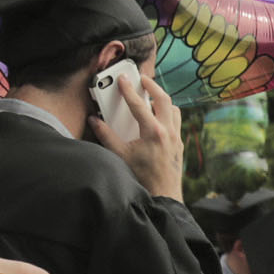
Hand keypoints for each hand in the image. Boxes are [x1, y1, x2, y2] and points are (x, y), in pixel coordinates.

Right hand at [87, 70, 184, 200]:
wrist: (164, 195)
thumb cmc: (142, 177)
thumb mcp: (120, 155)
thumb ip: (106, 135)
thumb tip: (94, 121)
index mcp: (153, 132)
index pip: (138, 104)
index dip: (128, 90)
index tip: (122, 79)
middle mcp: (168, 131)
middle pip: (163, 99)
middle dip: (152, 86)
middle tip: (141, 79)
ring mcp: (176, 137)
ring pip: (173, 109)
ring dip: (162, 99)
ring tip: (151, 96)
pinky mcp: (179, 144)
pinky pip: (176, 121)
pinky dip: (168, 113)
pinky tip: (159, 117)